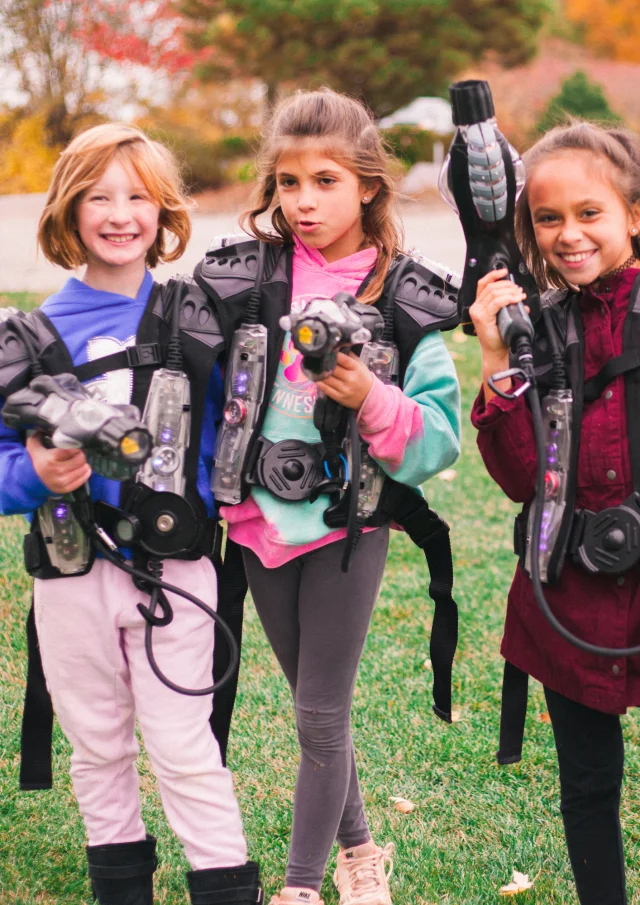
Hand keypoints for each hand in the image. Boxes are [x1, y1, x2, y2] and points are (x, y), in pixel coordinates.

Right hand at [26, 432, 91, 493]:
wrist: (30, 481)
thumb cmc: (35, 461)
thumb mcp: (34, 446)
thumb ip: (40, 435)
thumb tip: (50, 425)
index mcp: (50, 459)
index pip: (72, 450)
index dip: (76, 446)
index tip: (76, 445)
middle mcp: (58, 471)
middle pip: (80, 459)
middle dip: (81, 454)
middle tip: (78, 453)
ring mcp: (63, 482)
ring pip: (84, 469)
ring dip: (84, 463)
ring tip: (79, 460)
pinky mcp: (66, 489)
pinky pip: (83, 479)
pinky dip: (85, 472)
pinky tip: (82, 468)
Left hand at [316, 351, 373, 410]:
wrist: (368, 396)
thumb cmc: (362, 377)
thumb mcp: (359, 364)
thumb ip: (349, 356)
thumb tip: (336, 346)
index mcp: (356, 369)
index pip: (343, 360)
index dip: (333, 354)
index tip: (326, 350)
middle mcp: (350, 379)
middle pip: (332, 369)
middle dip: (324, 363)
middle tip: (316, 358)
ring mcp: (344, 389)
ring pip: (327, 379)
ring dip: (319, 373)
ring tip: (314, 367)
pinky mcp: (338, 397)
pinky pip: (325, 388)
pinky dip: (319, 382)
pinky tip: (316, 377)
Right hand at [469, 269, 528, 400]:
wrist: (496, 352)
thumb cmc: (499, 336)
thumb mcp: (504, 316)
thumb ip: (508, 305)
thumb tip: (520, 297)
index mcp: (478, 305)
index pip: (483, 284)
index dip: (493, 275)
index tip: (505, 272)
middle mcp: (476, 307)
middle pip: (491, 287)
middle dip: (507, 285)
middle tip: (518, 290)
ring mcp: (478, 312)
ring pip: (494, 293)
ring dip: (510, 291)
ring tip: (519, 295)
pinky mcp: (482, 317)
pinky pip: (497, 302)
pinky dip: (508, 298)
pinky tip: (516, 300)